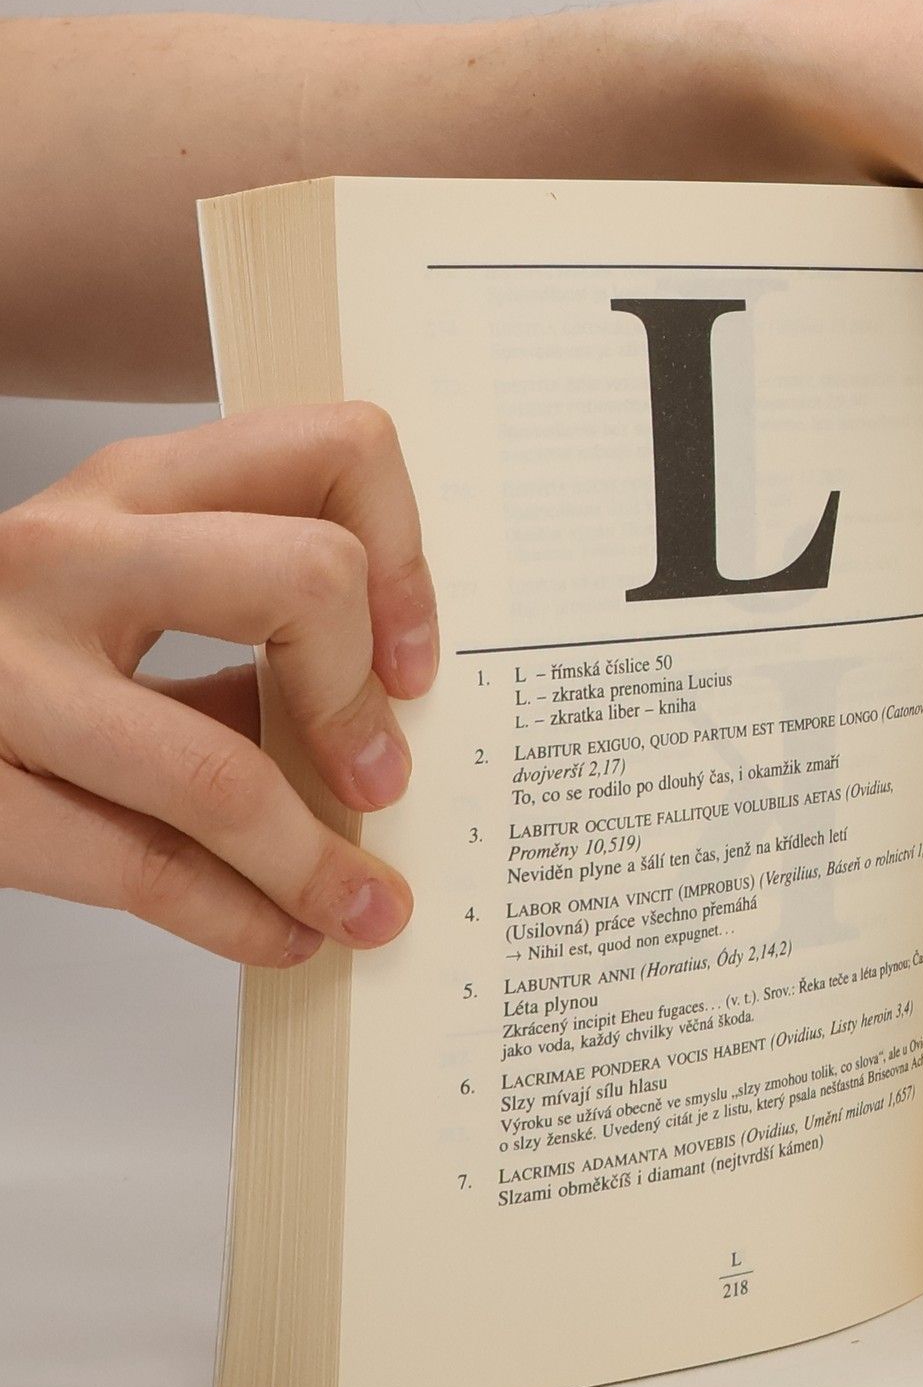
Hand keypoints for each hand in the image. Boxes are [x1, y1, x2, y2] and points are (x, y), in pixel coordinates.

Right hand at [0, 404, 437, 963]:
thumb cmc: (3, 654)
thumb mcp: (121, 601)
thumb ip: (238, 639)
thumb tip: (380, 730)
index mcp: (132, 490)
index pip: (333, 452)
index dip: (408, 562)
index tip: (416, 663)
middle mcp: (67, 553)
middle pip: (307, 579)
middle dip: (364, 700)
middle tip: (383, 776)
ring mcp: (3, 671)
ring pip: (222, 766)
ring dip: (316, 861)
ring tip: (364, 906)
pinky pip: (139, 867)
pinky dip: (238, 917)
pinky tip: (280, 935)